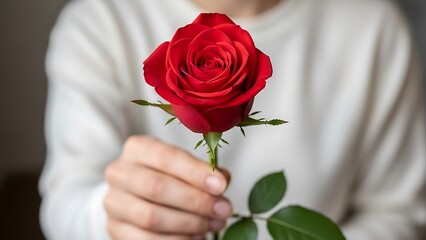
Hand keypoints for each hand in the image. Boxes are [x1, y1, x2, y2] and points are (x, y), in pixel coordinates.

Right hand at [104, 135, 231, 239]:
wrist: (134, 195)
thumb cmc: (166, 175)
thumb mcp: (183, 165)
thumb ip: (203, 171)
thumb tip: (222, 180)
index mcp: (138, 148)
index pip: (167, 157)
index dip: (196, 172)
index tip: (221, 186)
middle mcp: (120, 172)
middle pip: (157, 187)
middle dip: (196, 201)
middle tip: (223, 209)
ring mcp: (113, 202)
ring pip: (151, 217)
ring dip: (189, 223)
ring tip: (213, 224)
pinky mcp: (115, 228)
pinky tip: (195, 237)